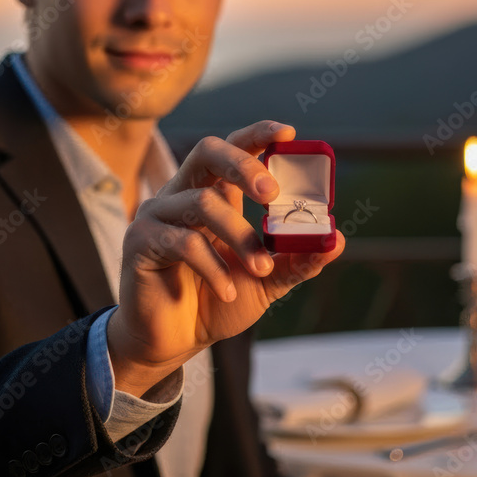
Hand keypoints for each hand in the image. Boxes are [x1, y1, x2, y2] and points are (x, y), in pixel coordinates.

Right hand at [107, 120, 344, 396]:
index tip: (288, 132)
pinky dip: (213, 268)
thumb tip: (336, 239)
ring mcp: (158, 214)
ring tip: (260, 269)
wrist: (172, 343)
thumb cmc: (217, 303)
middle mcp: (183, 194)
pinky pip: (183, 242)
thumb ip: (296, 259)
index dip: (257, 135)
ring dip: (239, 235)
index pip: (234, 148)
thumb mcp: (266, 281)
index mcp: (215, 194)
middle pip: (208, 152)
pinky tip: (227, 291)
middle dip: (243, 165)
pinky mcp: (140, 241)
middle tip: (273, 194)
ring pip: (202, 203)